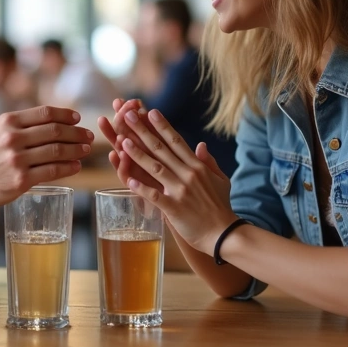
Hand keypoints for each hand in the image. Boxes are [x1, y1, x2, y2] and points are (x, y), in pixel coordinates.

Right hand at [0, 106, 92, 208]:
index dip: (66, 115)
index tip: (77, 119)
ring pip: (57, 151)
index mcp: (8, 121)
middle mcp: (13, 138)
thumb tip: (52, 120)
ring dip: (76, 150)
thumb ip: (20, 123)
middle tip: (88, 136)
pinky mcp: (21, 180)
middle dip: (76, 133)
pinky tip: (76, 166)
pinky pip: (52, 171)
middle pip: (55, 131)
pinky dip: (68, 168)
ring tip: (86, 150)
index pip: (45, 113)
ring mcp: (17, 160)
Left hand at [117, 108, 235, 254]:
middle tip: (128, 116)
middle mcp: (188, 174)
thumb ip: (209, 162)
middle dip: (143, 131)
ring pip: (155, 168)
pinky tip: (128, 179)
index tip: (150, 112)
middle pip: (162, 149)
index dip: (162, 126)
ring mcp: (180, 191)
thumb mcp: (221, 180)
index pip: (177, 141)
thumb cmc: (221, 207)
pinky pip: (154, 196)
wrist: (224, 234)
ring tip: (122, 141)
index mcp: (197, 166)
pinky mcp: (174, 208)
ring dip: (138, 154)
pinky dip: (141, 187)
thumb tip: (201, 145)